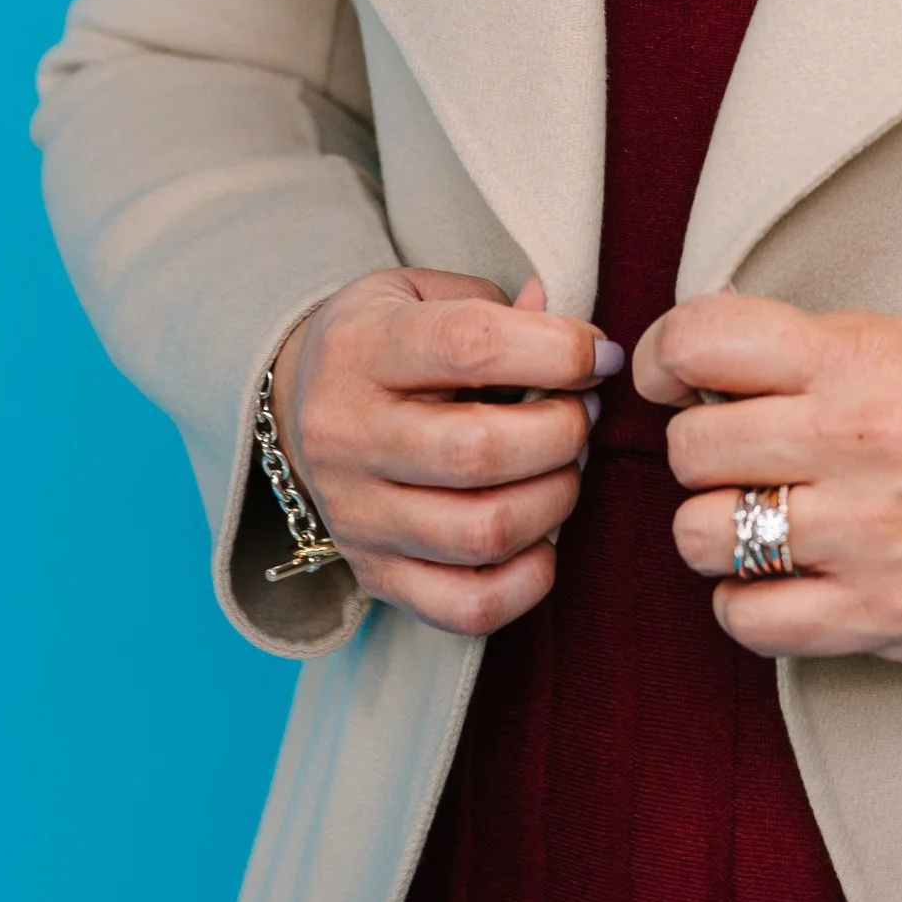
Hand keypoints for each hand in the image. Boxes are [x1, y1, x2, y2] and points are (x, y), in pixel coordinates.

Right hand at [270, 266, 619, 636]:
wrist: (299, 408)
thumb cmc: (387, 341)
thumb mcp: (424, 294)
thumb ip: (498, 305)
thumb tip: (573, 330)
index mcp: (361, 349)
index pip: (471, 345)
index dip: (560, 350)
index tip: (601, 355)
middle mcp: (347, 436)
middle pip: (480, 451)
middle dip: (564, 431)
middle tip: (582, 413)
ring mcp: (357, 517)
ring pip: (484, 532)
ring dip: (556, 499)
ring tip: (563, 466)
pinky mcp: (375, 576)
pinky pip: (470, 607)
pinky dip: (529, 577)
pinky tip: (542, 534)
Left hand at [637, 297, 901, 661]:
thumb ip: (810, 346)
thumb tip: (699, 349)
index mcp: (859, 361)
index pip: (703, 339)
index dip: (665, 357)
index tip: (673, 378)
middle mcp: (854, 443)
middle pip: (689, 448)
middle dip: (699, 451)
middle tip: (737, 456)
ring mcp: (864, 537)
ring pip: (699, 536)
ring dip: (715, 529)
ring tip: (762, 518)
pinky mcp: (876, 616)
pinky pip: (745, 618)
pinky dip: (747, 602)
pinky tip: (783, 578)